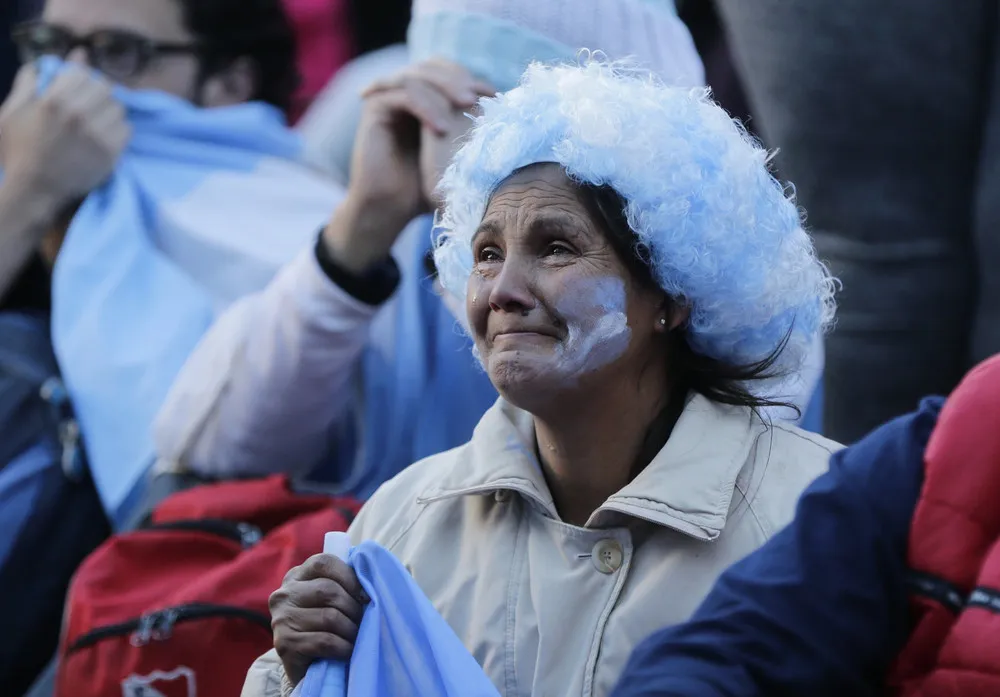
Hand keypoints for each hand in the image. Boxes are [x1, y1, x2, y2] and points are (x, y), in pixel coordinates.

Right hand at [0, 64, 129, 213]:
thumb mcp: (12, 111)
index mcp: (54, 99)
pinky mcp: (111, 152)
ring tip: (97, 123)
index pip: (85, 74)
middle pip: (105, 88)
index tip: (78, 92)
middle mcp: (78, 114)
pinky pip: (127, 129)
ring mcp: (97, 134)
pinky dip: (118, 131)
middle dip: (97, 95)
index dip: (82, 80)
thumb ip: (30, 81)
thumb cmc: (19, 149)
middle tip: (90, 108)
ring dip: (109, 112)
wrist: (34, 187)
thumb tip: (51, 61)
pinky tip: (104, 138)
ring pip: (118, 108)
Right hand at [270, 554, 369, 686]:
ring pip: (329, 617)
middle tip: (362, 622)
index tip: (364, 595)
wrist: (307, 668)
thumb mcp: (332, 599)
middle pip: (328, 590)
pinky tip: (347, 651)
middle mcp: (284, 594)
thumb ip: (344, 583)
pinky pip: (325, 641)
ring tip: (356, 638)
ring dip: (350, 630)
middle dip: (353, 608)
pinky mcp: (284, 644)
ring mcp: (281, 619)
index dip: (349, 577)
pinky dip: (343, 647)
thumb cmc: (327, 627)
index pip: (324, 562)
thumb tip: (372, 577)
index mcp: (297, 576)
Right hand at [321, 60, 492, 273]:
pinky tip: (441, 129)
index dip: (472, 79)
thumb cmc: (425, 188)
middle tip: (480, 97)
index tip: (496, 98)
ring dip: (445, 87)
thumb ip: (474, 137)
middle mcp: (404, 91)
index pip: (450, 72)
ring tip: (466, 106)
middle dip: (460, 78)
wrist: (390, 208)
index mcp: (423, 97)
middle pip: (435, 66)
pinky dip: (426, 106)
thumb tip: (517, 124)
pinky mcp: (375, 107)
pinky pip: (404, 95)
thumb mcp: (457, 159)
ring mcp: (388, 96)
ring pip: (419, 75)